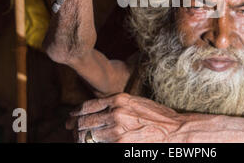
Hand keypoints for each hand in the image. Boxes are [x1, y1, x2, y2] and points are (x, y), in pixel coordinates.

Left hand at [66, 93, 185, 142]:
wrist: (173, 130)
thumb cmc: (157, 116)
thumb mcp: (135, 102)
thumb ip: (117, 104)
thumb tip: (100, 109)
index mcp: (118, 99)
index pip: (87, 106)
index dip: (75, 113)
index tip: (71, 117)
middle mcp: (115, 112)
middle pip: (83, 121)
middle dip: (73, 126)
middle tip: (69, 129)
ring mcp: (116, 129)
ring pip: (86, 135)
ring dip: (80, 138)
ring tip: (78, 139)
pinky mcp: (119, 143)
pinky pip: (97, 145)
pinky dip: (91, 144)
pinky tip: (90, 144)